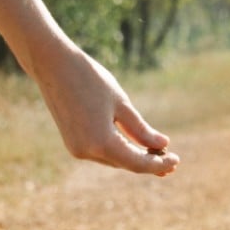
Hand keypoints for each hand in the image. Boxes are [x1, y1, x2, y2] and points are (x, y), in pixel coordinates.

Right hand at [32, 42, 178, 176]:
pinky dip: (118, 151)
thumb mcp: (121, 103)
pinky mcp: (72, 143)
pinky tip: (134, 146)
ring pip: (113, 160)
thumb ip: (140, 129)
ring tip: (157, 153)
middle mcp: (87, 152)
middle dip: (148, 162)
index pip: (137, 163)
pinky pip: (101, 152)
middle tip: (172, 159)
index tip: (177, 160)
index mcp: (101, 142)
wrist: (52, 65)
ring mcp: (77, 149)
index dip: (158, 164)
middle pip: (125, 164)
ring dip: (134, 158)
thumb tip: (162, 145)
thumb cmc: (89, 79)